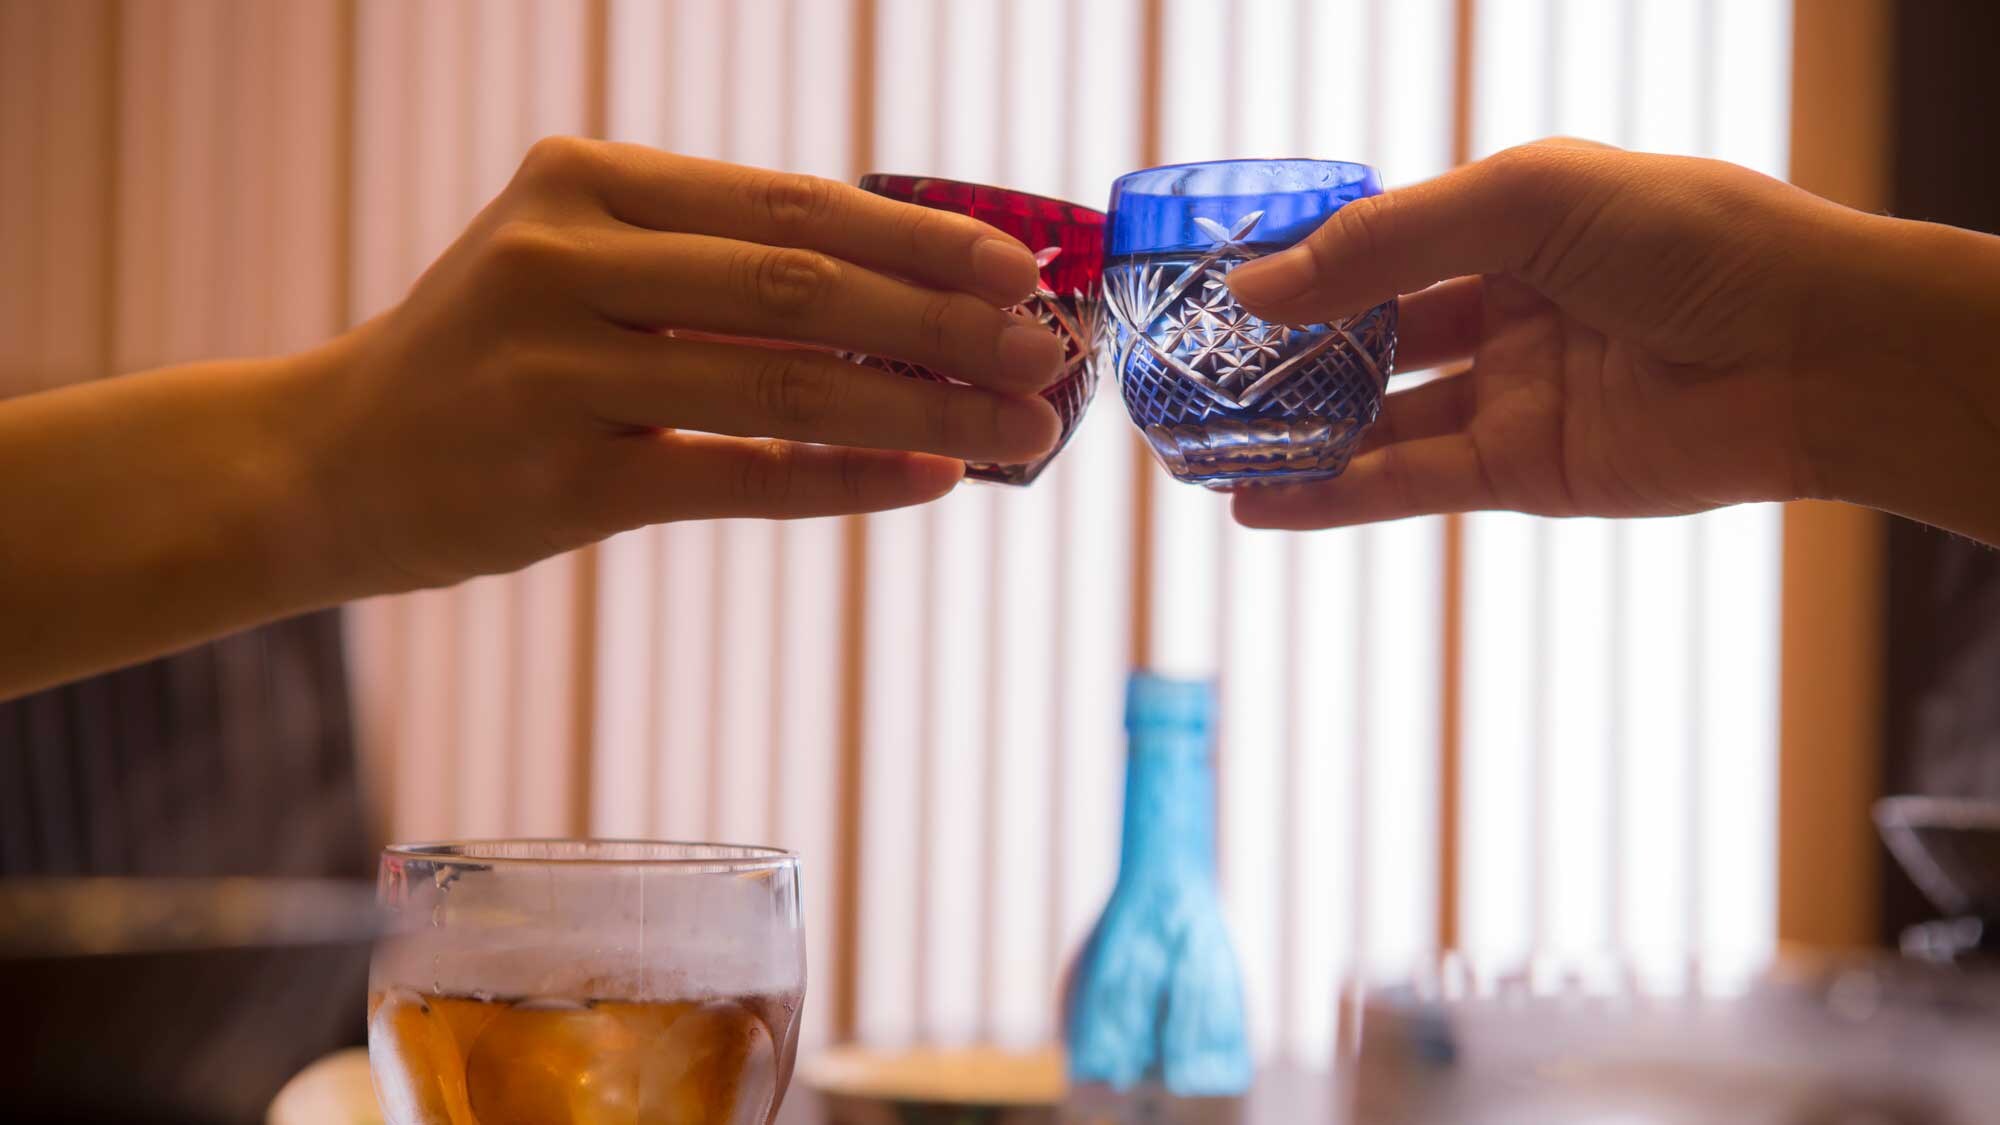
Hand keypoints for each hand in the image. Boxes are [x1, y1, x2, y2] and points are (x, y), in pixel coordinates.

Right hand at [291, 138, 1064, 591]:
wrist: (329, 462)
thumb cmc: (487, 360)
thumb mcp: (577, 267)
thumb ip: (713, 265)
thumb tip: (904, 296)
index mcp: (586, 182)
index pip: (794, 204)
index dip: (921, 239)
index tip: (1020, 269)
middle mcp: (567, 258)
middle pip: (806, 284)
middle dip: (946, 319)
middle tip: (1045, 350)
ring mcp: (560, 369)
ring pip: (788, 378)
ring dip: (928, 404)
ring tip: (1023, 425)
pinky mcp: (563, 481)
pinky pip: (740, 473)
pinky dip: (848, 476)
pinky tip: (932, 478)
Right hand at [1223, 139, 1999, 540]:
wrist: (1816, 351)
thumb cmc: (1692, 239)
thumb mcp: (1524, 201)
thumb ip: (1384, 245)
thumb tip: (1254, 289)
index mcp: (1509, 223)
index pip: (1378, 245)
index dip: (1299, 268)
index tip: (1211, 292)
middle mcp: (1505, 306)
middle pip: (1367, 338)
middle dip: (1282, 361)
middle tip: (1192, 382)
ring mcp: (1512, 392)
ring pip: (1376, 420)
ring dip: (1292, 439)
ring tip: (1199, 455)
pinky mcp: (1524, 471)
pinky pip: (1407, 483)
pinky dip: (1332, 497)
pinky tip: (1257, 505)